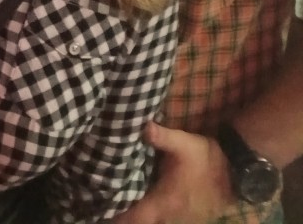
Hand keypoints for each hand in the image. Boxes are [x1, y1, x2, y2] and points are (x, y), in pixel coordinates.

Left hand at [114, 122, 235, 223]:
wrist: (237, 172)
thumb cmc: (208, 159)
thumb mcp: (184, 143)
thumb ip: (161, 137)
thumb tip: (142, 126)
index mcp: (164, 201)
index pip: (136, 217)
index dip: (118, 217)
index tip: (103, 210)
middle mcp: (170, 216)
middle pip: (143, 223)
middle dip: (126, 217)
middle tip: (108, 207)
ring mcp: (181, 220)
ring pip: (155, 223)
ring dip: (140, 217)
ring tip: (121, 207)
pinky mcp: (190, 218)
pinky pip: (166, 221)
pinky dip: (154, 217)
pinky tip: (146, 205)